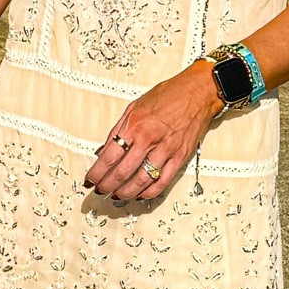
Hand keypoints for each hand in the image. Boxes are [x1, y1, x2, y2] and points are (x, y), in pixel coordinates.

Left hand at [83, 65, 220, 202]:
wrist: (197, 92)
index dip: (97, 172)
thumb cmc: (168, 95)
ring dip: (126, 192)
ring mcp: (166, 150)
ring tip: (117, 196)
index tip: (91, 179)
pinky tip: (140, 194)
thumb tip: (105, 150)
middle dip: (108, 186)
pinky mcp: (180, 157)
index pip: (109, 156)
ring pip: (141, 180)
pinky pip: (163, 181)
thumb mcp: (135, 106)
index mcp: (134, 125)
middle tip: (101, 190)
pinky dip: (150, 192)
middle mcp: (149, 139)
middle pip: (122, 172)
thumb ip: (119, 129)